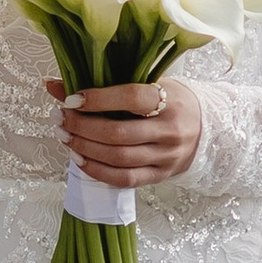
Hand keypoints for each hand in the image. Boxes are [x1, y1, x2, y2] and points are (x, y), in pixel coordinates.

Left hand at [49, 78, 203, 188]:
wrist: (207, 128)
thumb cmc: (171, 102)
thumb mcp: (149, 84)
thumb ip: (107, 84)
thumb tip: (54, 85)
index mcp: (171, 100)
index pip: (131, 99)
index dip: (98, 99)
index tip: (72, 99)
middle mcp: (170, 130)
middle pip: (119, 133)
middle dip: (82, 127)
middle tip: (59, 119)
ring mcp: (166, 156)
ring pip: (119, 158)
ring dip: (85, 149)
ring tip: (65, 137)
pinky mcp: (160, 175)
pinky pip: (125, 179)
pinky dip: (98, 171)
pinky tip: (80, 159)